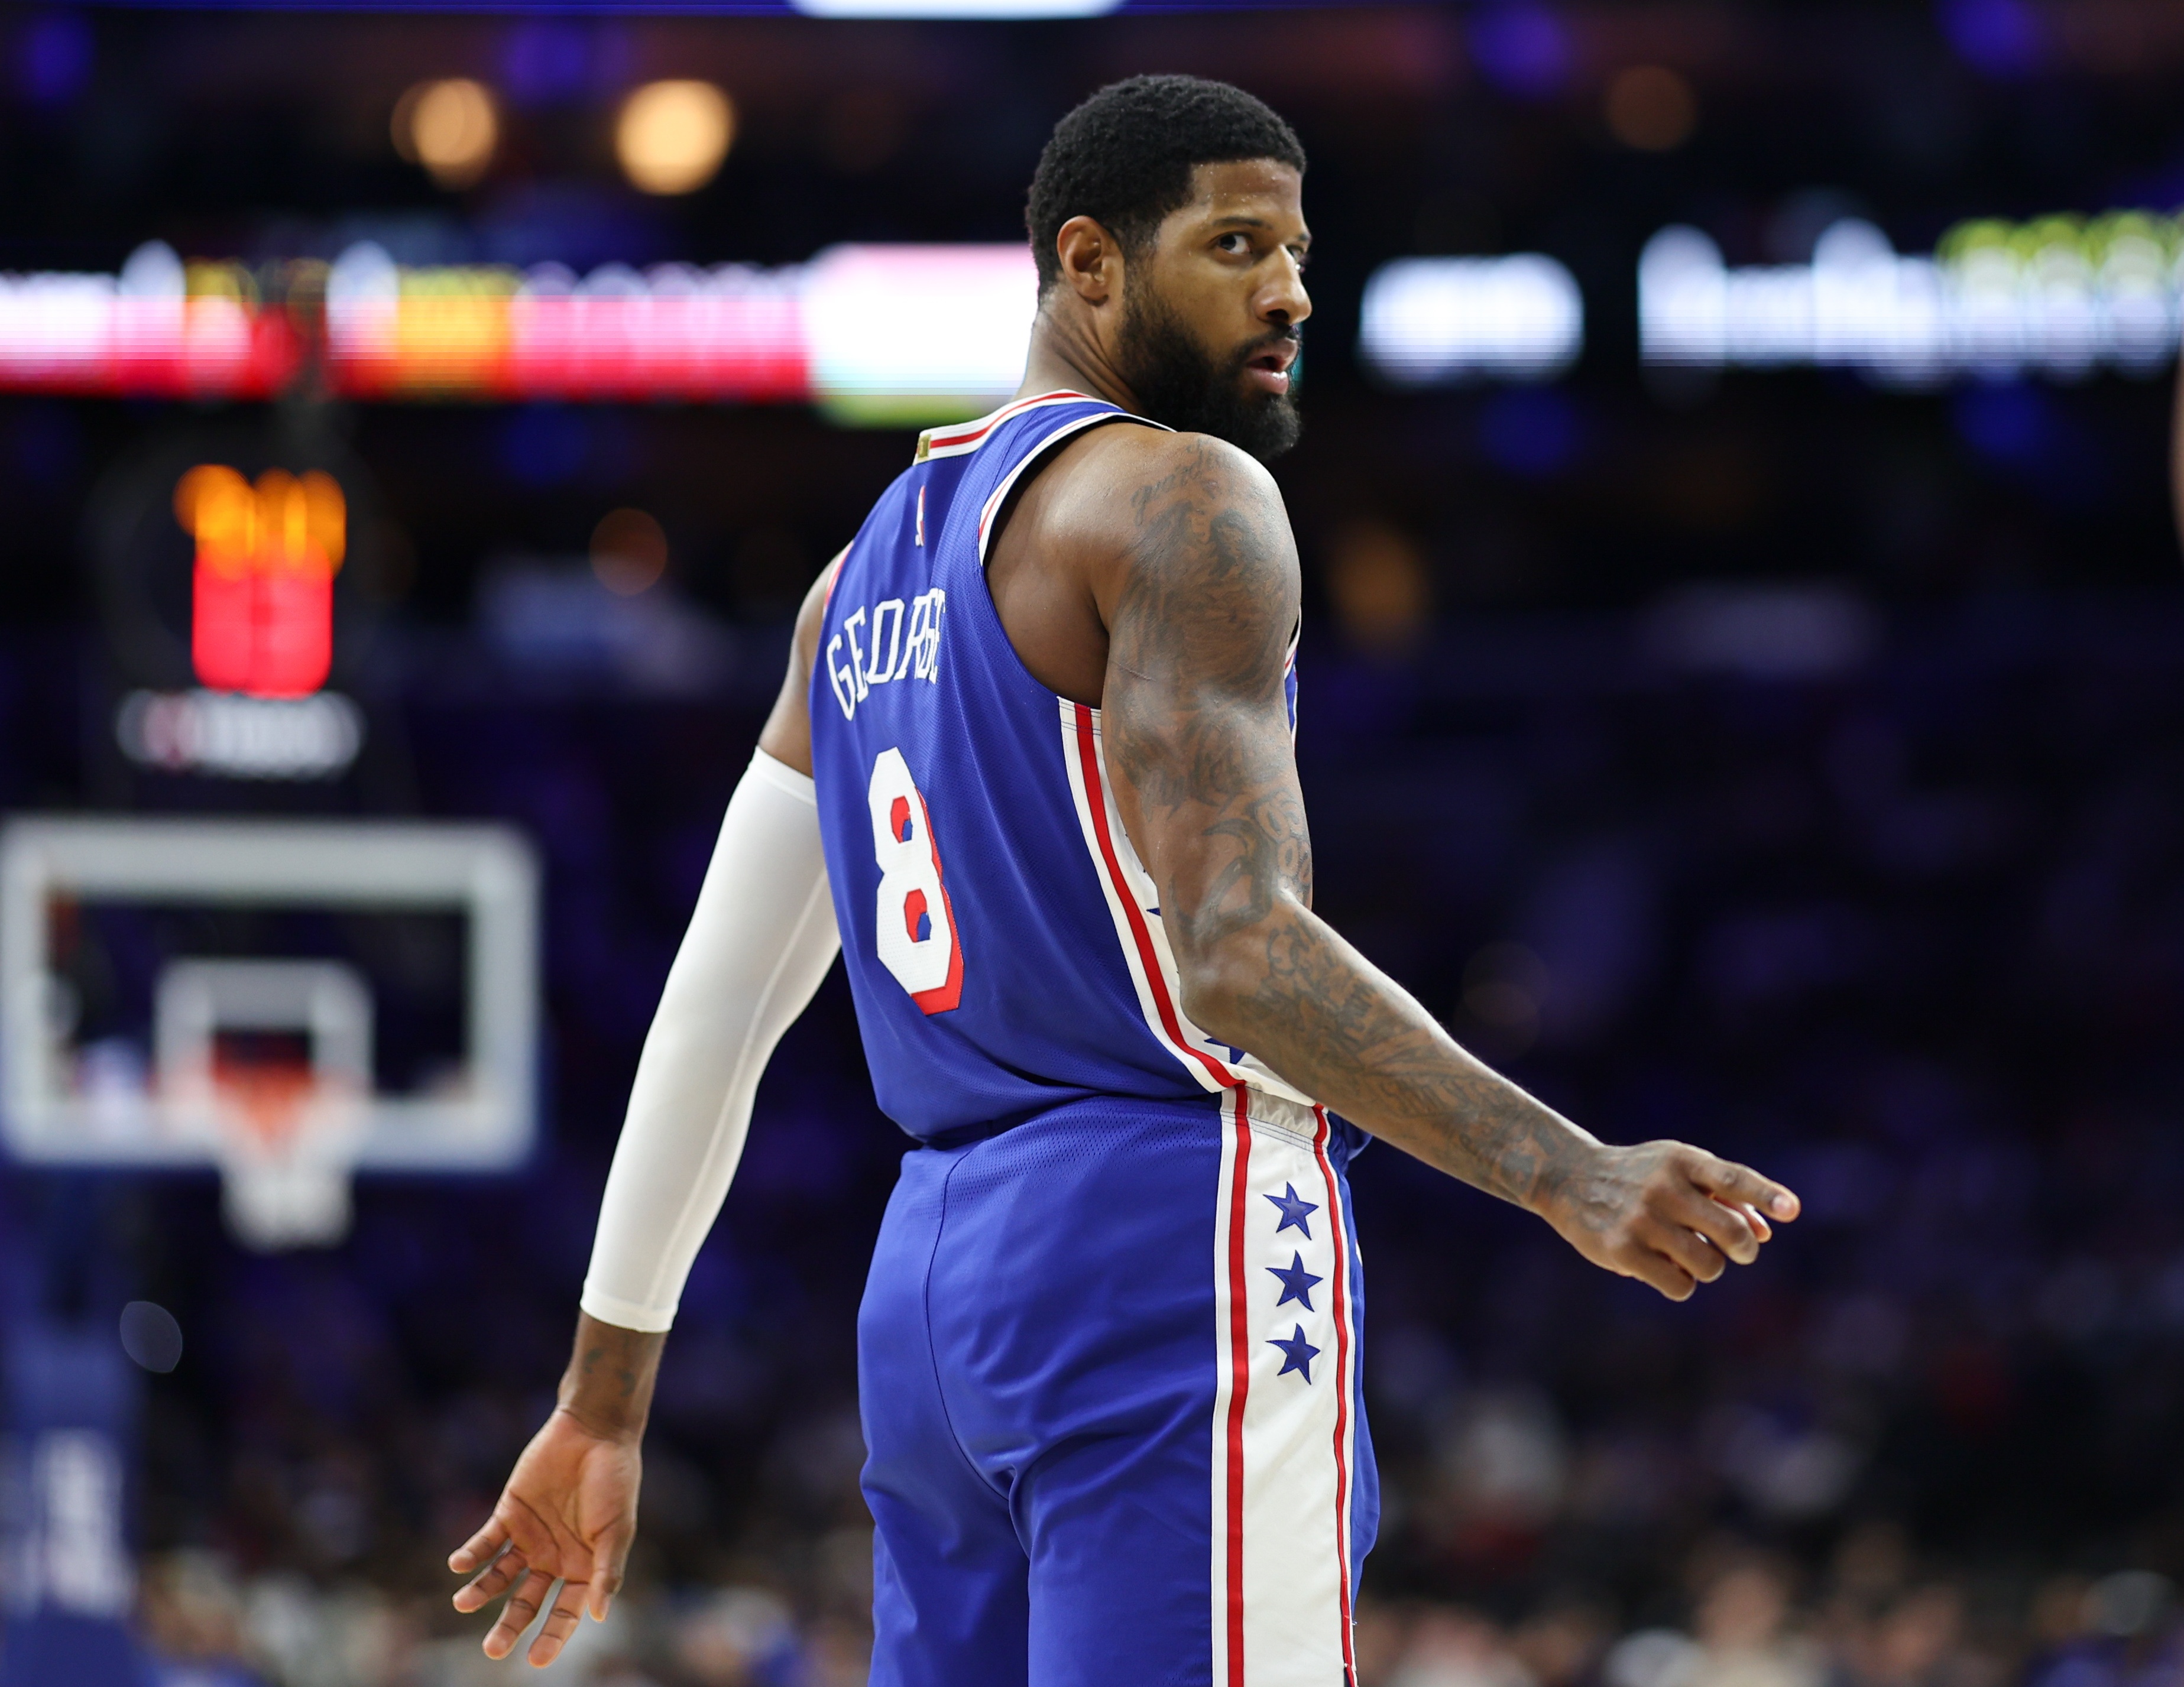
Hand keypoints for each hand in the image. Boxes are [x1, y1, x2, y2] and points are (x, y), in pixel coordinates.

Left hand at [448, 1406, 641, 1666]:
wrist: (595, 1431)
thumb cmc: (615, 1481)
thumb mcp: (616, 1529)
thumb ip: (606, 1571)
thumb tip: (598, 1616)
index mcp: (583, 1567)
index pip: (565, 1612)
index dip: (553, 1637)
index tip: (537, 1661)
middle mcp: (553, 1559)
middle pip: (526, 1603)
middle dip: (509, 1627)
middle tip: (493, 1649)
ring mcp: (529, 1537)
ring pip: (500, 1577)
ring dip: (480, 1592)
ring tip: (462, 1603)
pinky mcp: (509, 1513)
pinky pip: (486, 1541)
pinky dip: (471, 1554)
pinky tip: (459, 1565)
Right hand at [1535, 1140, 1798, 1299]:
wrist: (1569, 1179)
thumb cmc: (1640, 1176)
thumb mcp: (1679, 1170)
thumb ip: (1725, 1195)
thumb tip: (1765, 1234)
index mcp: (1681, 1161)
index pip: (1733, 1178)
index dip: (1765, 1195)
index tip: (1792, 1211)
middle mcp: (1662, 1188)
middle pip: (1731, 1232)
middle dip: (1745, 1249)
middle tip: (1741, 1252)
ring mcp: (1642, 1220)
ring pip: (1709, 1265)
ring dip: (1709, 1267)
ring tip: (1689, 1255)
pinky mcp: (1623, 1251)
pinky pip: (1680, 1285)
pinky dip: (1681, 1283)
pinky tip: (1664, 1267)